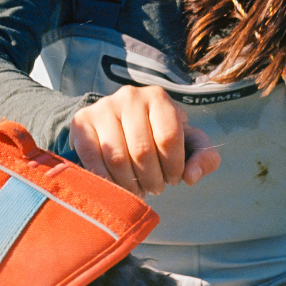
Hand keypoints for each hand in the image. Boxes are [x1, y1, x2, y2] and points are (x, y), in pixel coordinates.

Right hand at [69, 84, 220, 196]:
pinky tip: (116, 185)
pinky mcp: (81, 121)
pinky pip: (92, 159)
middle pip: (142, 151)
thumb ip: (204, 157)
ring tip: (137, 189)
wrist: (119, 120)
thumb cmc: (159, 134)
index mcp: (158, 97)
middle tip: (155, 187)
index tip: (174, 178)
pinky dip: (106, 180)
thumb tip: (191, 177)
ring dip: (130, 184)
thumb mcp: (187, 141)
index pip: (169, 138)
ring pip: (117, 158)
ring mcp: (102, 107)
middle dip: (152, 180)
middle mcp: (129, 96)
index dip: (174, 167)